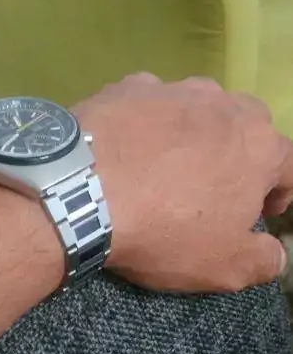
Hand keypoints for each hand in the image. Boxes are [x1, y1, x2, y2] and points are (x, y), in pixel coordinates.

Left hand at [73, 74, 292, 291]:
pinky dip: (146, 122)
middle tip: (217, 186)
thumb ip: (263, 260)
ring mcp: (172, 89)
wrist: (82, 191)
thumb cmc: (165, 230)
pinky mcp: (127, 86)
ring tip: (169, 164)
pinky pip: (148, 103)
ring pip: (198, 107)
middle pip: (247, 125)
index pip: (289, 166)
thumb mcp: (224, 266)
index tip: (262, 213)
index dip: (280, 193)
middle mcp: (222, 105)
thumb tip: (275, 254)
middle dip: (241, 153)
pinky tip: (128, 148)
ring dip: (195, 132)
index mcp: (259, 144)